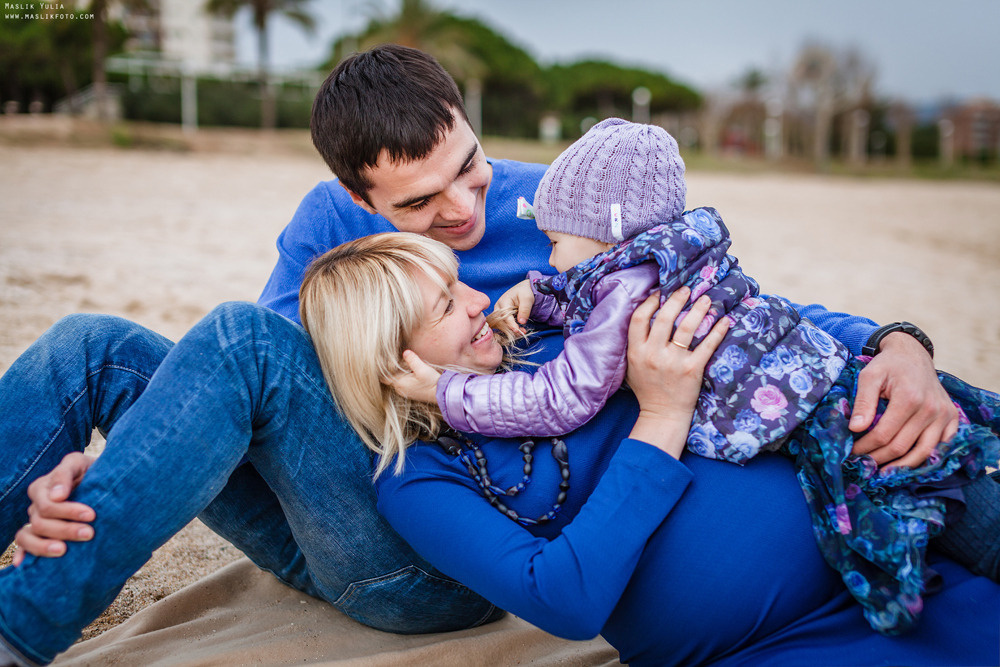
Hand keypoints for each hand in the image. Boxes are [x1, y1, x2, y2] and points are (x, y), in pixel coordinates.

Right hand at [13, 452, 96, 564]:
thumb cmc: (90, 470)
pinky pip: (23, 545)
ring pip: (26, 537)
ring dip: (43, 546)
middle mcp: (35, 506)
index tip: (91, 515)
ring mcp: (34, 521)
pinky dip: (22, 555)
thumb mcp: (79, 464)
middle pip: (40, 523)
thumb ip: (65, 474)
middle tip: (89, 534)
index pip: (47, 504)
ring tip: (64, 551)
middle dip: (65, 529)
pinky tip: (23, 565)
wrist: (102, 481)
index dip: (68, 511)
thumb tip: (57, 496)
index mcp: (42, 488)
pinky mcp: (39, 534)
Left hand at [389, 350, 441, 403]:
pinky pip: (403, 384)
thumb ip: (412, 360)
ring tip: (407, 367)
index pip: (384, 377)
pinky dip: (405, 378)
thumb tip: (405, 352)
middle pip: (391, 377)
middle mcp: (400, 389)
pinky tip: (412, 373)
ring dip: (400, 374)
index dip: (383, 369)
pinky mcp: (411, 392)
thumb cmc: (431, 382)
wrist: (441, 393)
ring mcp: (405, 392)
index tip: (385, 361)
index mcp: (399, 383)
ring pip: (397, 380)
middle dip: (393, 369)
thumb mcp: (422, 369)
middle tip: (399, 360)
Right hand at [494, 279, 534, 332]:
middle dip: (510, 328)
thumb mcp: (527, 299)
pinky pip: (504, 323)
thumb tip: (521, 322)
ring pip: (502, 324)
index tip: (517, 330)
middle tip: (521, 332)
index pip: (505, 315)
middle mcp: (499, 307)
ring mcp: (499, 312)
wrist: (524, 289)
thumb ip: (524, 310)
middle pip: (501, 321)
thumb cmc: (525, 292)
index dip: (511, 324)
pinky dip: (511, 328)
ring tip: (522, 331)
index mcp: (503, 301)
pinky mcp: (502, 315)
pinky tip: (519, 330)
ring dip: (511, 329)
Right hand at [626, 288, 729, 456]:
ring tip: (706, 299)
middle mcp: (653, 354)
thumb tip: (648, 314)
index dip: (650, 302)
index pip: (639, 318)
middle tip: (687, 289)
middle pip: (664, 318)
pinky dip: (717, 331)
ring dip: (698, 309)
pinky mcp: (692, 370)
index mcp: (636, 351)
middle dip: (677, 299)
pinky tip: (725, 320)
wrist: (662, 414)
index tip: (661, 292)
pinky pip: (707, 346)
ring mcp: (673, 362)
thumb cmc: (648, 388)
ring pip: (687, 328)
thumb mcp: (633, 365)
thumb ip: (637, 342)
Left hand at [850, 332, 958, 467]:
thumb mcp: (869, 376)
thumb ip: (863, 402)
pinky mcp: (952, 419)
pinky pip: (940, 447)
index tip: (851, 453)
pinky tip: (906, 463)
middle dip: (878, 459)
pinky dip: (924, 459)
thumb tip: (855, 429)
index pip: (883, 435)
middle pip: (902, 447)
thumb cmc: (888, 365)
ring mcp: (945, 415)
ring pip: (923, 453)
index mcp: (909, 398)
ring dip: (901, 466)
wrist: (912, 354)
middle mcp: (931, 409)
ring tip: (881, 471)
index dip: (865, 448)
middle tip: (862, 464)